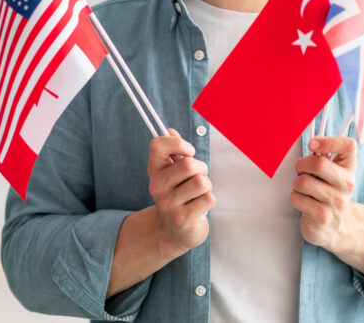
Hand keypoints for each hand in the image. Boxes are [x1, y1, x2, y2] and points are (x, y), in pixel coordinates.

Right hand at [147, 128, 214, 256]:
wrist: (174, 232)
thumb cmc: (178, 196)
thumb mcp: (171, 173)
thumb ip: (172, 151)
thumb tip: (170, 130)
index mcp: (154, 171)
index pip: (157, 146)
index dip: (177, 143)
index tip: (189, 151)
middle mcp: (157, 187)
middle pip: (188, 164)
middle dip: (202, 169)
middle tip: (197, 178)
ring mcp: (168, 204)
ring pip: (201, 182)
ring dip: (207, 186)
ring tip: (198, 194)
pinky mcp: (182, 219)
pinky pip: (208, 198)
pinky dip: (209, 201)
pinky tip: (199, 207)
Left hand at [290, 135, 363, 279]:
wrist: (335, 227)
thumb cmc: (328, 193)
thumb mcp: (332, 173)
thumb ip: (324, 157)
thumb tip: (313, 142)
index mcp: (349, 168)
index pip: (349, 145)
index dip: (329, 140)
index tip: (313, 144)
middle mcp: (347, 184)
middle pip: (318, 163)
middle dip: (301, 165)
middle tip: (301, 170)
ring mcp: (336, 202)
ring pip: (303, 182)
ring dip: (296, 183)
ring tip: (303, 189)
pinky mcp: (323, 216)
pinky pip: (297, 198)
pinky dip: (295, 197)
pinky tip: (304, 202)